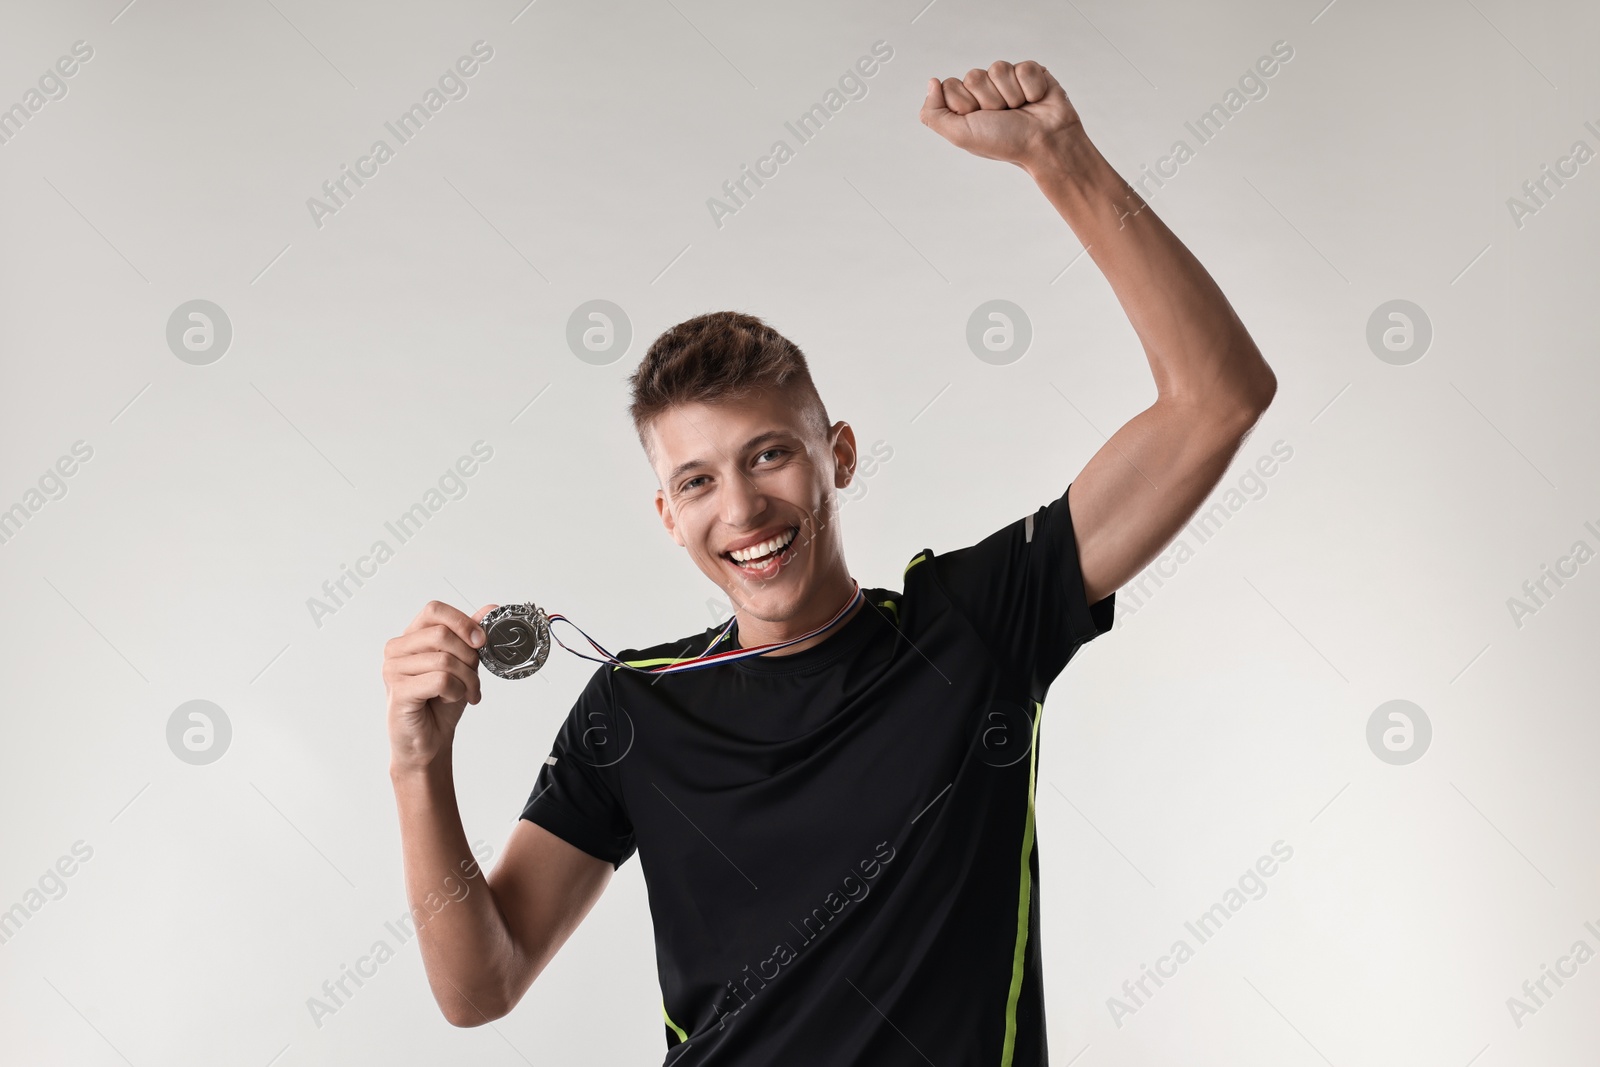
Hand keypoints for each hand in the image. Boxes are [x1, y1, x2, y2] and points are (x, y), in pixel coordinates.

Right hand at [384, 600, 497, 770]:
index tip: (480, 641)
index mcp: (411, 637)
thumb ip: (471, 636)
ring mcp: (393, 669)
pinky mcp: (398, 691)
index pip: (434, 610)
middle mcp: (396, 650)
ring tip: (466, 693)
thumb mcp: (462, 664)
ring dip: (467, 680)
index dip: (462, 622)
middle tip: (474, 678)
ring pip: (445, 660)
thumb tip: (490, 608)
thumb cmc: (441, 702)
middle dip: (469, 657)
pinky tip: (451, 700)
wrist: (430, 740)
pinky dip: (456, 692)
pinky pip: (440, 680)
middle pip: (442, 634)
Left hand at [919, 60, 1083, 170]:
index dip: (964, 104)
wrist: (1045, 144)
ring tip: (1020, 110)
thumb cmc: (1005, 143)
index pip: (950, 86)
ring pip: (998, 68)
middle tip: (1002, 117)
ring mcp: (1007, 80)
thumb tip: (932, 83)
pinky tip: (1034, 101)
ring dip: (1010, 95)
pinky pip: (1022, 67)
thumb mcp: (960, 135)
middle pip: (973, 76)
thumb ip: (934, 113)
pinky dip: (1030, 88)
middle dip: (989, 101)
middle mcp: (984, 90)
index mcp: (966, 104)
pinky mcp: (1030, 71)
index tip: (979, 120)